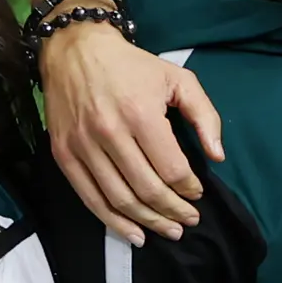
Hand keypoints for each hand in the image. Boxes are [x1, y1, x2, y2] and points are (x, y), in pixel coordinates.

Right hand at [42, 20, 223, 242]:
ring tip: (169, 232)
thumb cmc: (131, 65)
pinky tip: (134, 234)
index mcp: (140, 113)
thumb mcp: (177, 78)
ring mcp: (83, 146)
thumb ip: (204, 115)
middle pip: (147, 189)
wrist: (74, 48)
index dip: (189, 189)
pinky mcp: (63, 153)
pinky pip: (90, 198)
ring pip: (120, 199)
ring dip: (148, 222)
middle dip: (173, 212)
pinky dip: (113, 222)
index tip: (198, 194)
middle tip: (188, 221)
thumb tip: (217, 156)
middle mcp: (109, 132)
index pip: (171, 169)